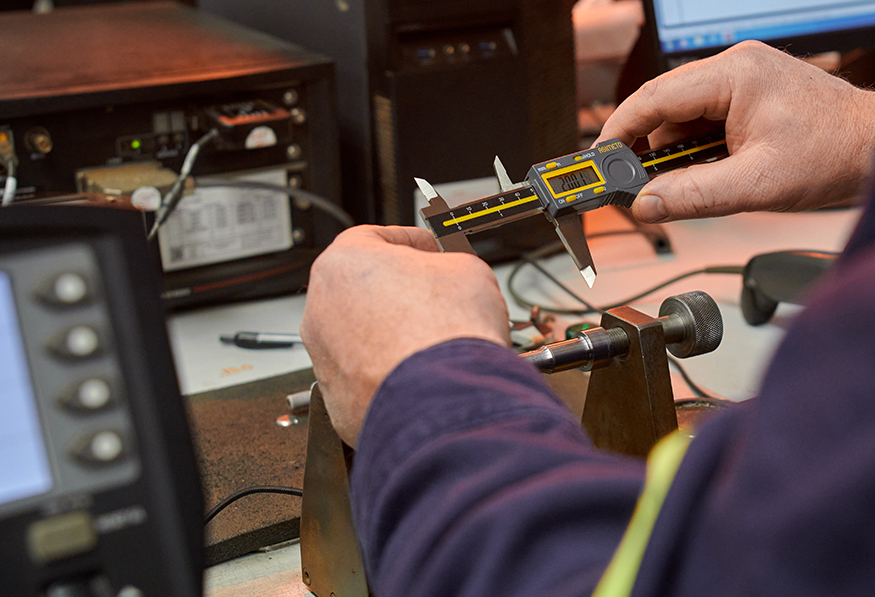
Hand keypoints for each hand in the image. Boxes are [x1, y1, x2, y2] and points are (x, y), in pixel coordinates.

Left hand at [300, 225, 510, 446]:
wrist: (443, 400)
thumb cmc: (445, 332)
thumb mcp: (466, 269)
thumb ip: (449, 264)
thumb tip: (451, 276)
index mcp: (342, 263)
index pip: (373, 238)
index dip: (410, 242)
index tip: (430, 251)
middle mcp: (322, 311)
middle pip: (363, 292)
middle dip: (400, 293)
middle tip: (435, 298)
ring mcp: (326, 361)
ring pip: (362, 341)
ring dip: (394, 338)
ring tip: (434, 342)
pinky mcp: (339, 403)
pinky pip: (368, 381)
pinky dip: (392, 377)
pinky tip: (424, 374)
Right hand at [596, 40, 874, 222]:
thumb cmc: (834, 153)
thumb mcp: (756, 184)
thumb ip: (692, 196)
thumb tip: (645, 205)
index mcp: (734, 75)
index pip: (654, 98)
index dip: (619, 132)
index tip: (598, 161)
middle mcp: (733, 70)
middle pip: (662, 107)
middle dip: (642, 148)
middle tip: (627, 184)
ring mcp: (739, 82)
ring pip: (679, 119)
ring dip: (671, 154)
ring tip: (678, 186)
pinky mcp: (745, 99)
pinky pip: (700, 124)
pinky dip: (691, 152)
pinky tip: (701, 174)